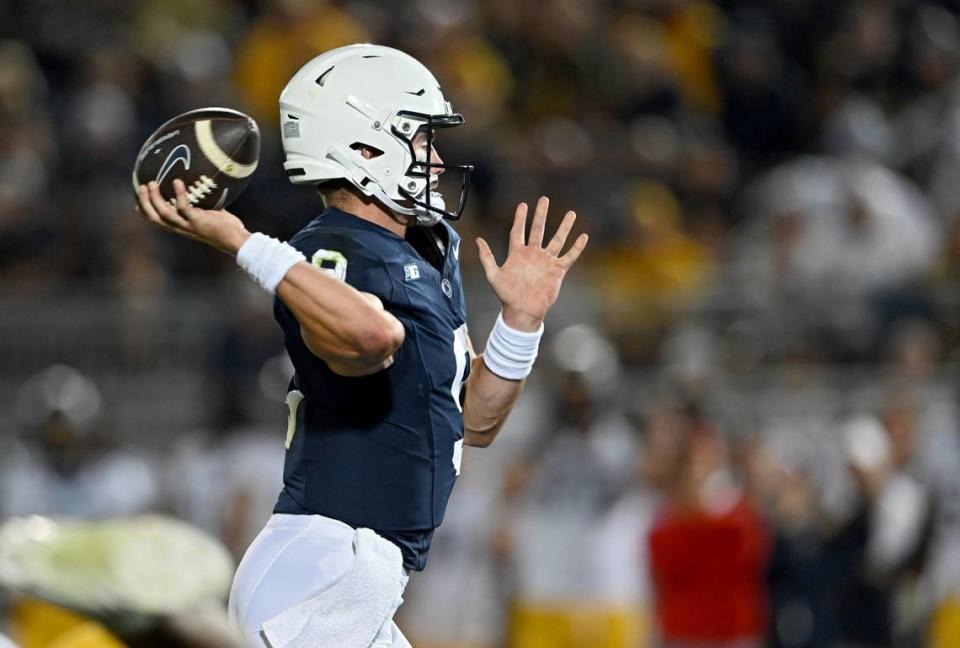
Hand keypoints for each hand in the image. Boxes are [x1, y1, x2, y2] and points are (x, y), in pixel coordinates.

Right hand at [137, 179, 250, 254]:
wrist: (237, 240)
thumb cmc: (226, 227)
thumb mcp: (210, 215)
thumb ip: (202, 206)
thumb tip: (203, 190)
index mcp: (182, 228)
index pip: (158, 222)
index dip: (145, 213)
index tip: (137, 202)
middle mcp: (181, 229)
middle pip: (155, 218)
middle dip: (145, 203)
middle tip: (142, 186)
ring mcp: (189, 226)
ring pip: (164, 214)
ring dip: (155, 199)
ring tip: (152, 183)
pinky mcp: (198, 222)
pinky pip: (183, 207)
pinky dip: (179, 194)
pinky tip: (177, 182)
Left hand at [476, 196, 587, 330]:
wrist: (522, 311)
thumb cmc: (507, 296)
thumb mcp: (493, 275)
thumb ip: (487, 257)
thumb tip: (477, 240)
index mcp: (517, 254)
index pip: (519, 231)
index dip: (520, 218)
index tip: (523, 204)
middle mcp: (533, 255)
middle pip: (538, 230)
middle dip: (541, 214)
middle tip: (544, 200)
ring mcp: (546, 262)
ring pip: (557, 240)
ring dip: (564, 227)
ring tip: (571, 213)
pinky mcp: (557, 271)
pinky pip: (569, 256)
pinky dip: (576, 247)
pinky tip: (583, 236)